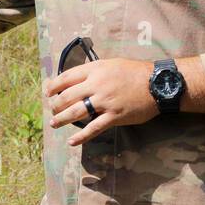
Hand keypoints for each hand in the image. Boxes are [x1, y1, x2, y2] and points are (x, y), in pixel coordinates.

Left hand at [43, 58, 157, 146]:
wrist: (157, 84)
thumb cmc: (134, 72)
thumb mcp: (111, 64)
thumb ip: (94, 71)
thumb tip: (77, 79)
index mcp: (95, 69)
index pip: (66, 77)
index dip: (54, 85)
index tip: (47, 92)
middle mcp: (97, 84)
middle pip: (68, 96)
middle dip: (56, 104)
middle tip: (52, 110)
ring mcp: (105, 101)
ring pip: (76, 111)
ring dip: (62, 118)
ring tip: (54, 123)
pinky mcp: (114, 116)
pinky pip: (94, 128)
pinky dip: (81, 136)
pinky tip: (72, 141)